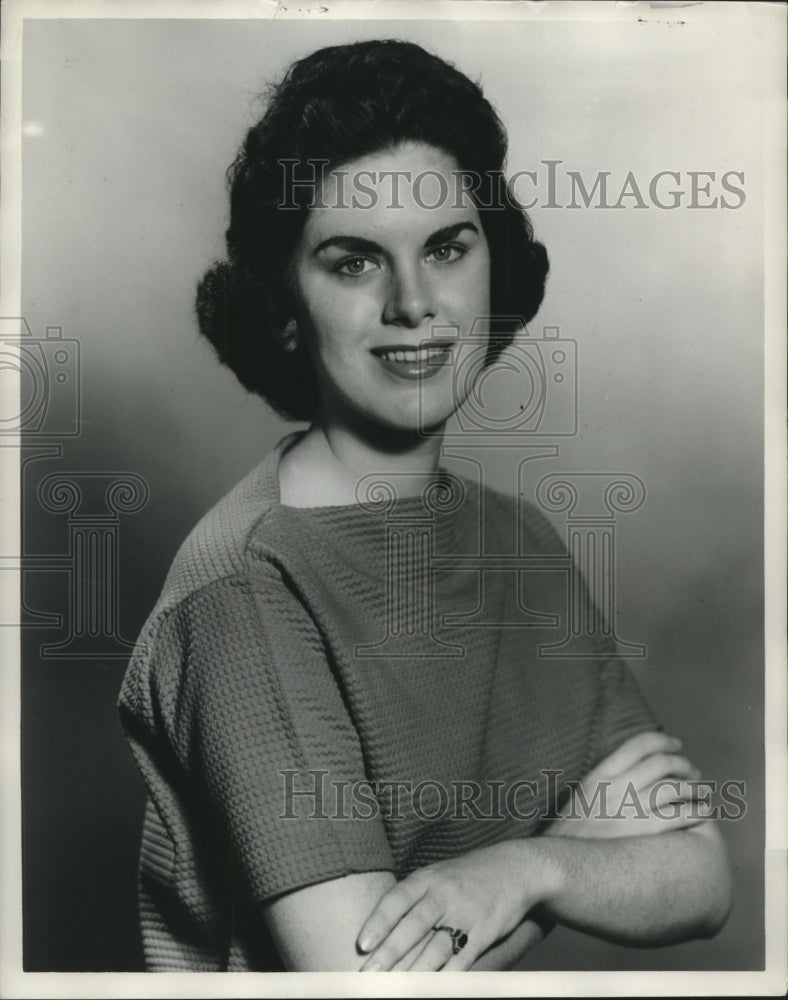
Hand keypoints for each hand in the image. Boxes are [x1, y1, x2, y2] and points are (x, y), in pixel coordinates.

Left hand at [357, 840, 552, 970]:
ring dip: (415, 972)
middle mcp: (444, 894)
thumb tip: (380, 923)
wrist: (515, 868)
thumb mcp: (438, 874)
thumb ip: (413, 896)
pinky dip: (447, 977)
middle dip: (390, 953)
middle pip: (413, 926)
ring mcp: (465, 913)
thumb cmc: (468, 875)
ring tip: (397, 988)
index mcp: (428, 878)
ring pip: (436, 947)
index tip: (362, 944)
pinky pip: (463, 959)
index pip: (397, 899)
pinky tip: (433, 988)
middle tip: (370, 975)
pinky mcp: (484, 931)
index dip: (378, 921)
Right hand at [544, 730, 711, 839]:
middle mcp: (614, 788)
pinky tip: (702, 814)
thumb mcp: (581, 797)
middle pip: (661, 763)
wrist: (555, 864)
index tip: (677, 744)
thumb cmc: (570, 835)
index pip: (638, 744)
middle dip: (684, 765)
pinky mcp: (639, 833)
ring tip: (704, 794)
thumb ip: (605, 781)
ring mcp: (626, 810)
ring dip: (696, 788)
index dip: (663, 741)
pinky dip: (695, 812)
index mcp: (599, 775)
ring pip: (673, 788)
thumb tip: (634, 770)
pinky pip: (677, 817)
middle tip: (695, 773)